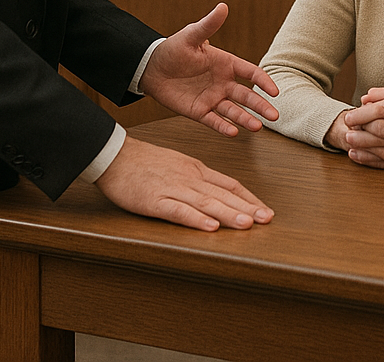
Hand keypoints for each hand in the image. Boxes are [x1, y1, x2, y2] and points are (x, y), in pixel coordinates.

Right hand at [95, 135, 272, 230]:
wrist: (116, 155)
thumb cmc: (146, 162)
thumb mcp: (179, 166)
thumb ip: (198, 180)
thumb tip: (219, 194)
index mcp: (197, 170)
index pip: (230, 184)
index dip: (249, 198)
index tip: (264, 210)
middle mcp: (190, 178)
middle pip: (223, 194)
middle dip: (247, 208)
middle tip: (267, 219)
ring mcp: (173, 188)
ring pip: (206, 202)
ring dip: (229, 214)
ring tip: (248, 224)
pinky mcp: (154, 200)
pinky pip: (178, 210)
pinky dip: (195, 219)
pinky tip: (210, 227)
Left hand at [139, 3, 278, 136]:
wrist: (150, 68)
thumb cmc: (173, 49)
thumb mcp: (191, 36)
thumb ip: (208, 25)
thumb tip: (222, 6)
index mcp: (226, 64)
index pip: (251, 73)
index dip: (264, 81)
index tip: (275, 91)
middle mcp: (223, 83)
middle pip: (247, 96)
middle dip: (261, 106)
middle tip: (275, 116)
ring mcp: (212, 98)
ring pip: (234, 111)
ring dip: (246, 119)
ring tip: (258, 127)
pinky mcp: (199, 111)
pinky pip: (213, 120)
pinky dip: (223, 127)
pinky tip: (233, 133)